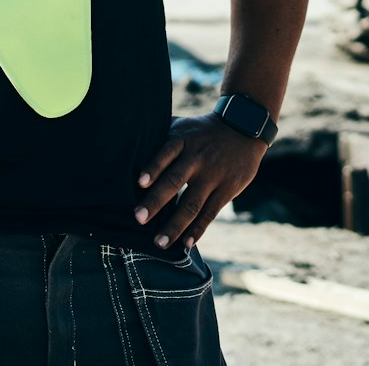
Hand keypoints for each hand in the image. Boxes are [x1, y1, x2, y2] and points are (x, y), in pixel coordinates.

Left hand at [132, 114, 267, 251]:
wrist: (243, 128)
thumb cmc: (201, 131)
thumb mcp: (181, 126)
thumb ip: (159, 133)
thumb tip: (126, 139)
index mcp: (182, 141)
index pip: (165, 154)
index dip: (152, 168)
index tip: (139, 183)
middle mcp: (196, 159)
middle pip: (174, 181)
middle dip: (156, 202)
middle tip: (139, 219)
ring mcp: (212, 176)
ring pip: (191, 204)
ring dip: (175, 225)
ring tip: (159, 243)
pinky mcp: (227, 189)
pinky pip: (210, 212)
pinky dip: (198, 229)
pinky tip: (186, 243)